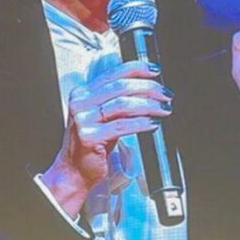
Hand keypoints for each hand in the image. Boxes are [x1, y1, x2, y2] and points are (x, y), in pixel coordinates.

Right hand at [41, 61, 171, 216]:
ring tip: (163, 109)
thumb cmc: (91, 144)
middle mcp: (80, 103)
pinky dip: (142, 123)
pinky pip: (123, 126)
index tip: (155, 70)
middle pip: (120, 87)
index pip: (113, 74)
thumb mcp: (100, 117)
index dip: (137, 69)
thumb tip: (148, 89)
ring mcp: (83, 120)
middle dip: (149, 88)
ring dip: (149, 105)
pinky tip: (153, 124)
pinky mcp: (90, 136)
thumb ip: (116, 101)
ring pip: (123, 104)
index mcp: (82, 93)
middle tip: (165, 94)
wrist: (73, 170)